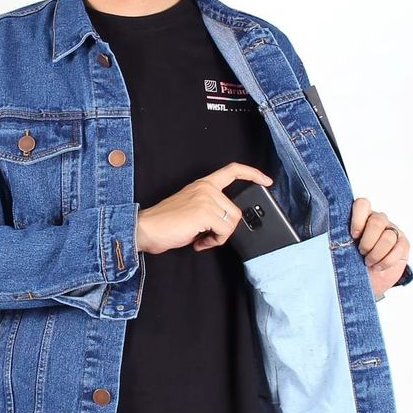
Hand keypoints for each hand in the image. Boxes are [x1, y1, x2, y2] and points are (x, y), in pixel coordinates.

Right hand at [135, 162, 273, 254]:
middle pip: (235, 210)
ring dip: (219, 237)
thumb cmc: (165, 223)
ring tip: (202, 239)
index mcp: (202, 184)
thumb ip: (210, 209)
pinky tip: (199, 242)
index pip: (232, 171)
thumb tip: (225, 223)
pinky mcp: (204, 213)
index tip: (266, 180)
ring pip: (231, 222)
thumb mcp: (192, 209)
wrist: (146, 229)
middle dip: (225, 229)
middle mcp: (206, 188)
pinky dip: (214, 242)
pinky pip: (224, 231)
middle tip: (207, 236)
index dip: (252, 174)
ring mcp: (206, 199)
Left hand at [350, 197, 409, 298]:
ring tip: (368, 262)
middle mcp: (378, 220)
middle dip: (368, 241)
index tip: (353, 236)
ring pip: (388, 236)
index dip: (358, 219)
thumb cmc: (352, 261)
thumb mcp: (342, 250)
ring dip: (376, 253)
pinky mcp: (403, 244)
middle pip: (377, 221)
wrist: (368, 278)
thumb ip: (340, 240)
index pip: (363, 204)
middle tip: (361, 252)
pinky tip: (378, 266)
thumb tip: (333, 240)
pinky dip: (386, 261)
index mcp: (361, 217)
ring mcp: (392, 230)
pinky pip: (398, 248)